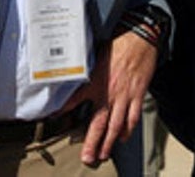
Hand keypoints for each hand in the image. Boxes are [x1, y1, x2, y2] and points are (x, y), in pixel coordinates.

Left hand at [67, 31, 157, 165]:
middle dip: (92, 142)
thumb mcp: (96, 56)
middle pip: (99, 123)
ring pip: (116, 125)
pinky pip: (133, 117)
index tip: (54, 120)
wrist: (139, 38)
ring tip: (103, 154)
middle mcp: (109, 92)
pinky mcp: (137, 95)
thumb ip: (87, 70)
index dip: (64, 110)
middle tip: (87, 157)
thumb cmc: (117, 44)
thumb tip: (75, 74)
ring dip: (109, 142)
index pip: (76, 99)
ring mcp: (124, 95)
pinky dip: (128, 129)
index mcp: (96, 81)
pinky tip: (124, 138)